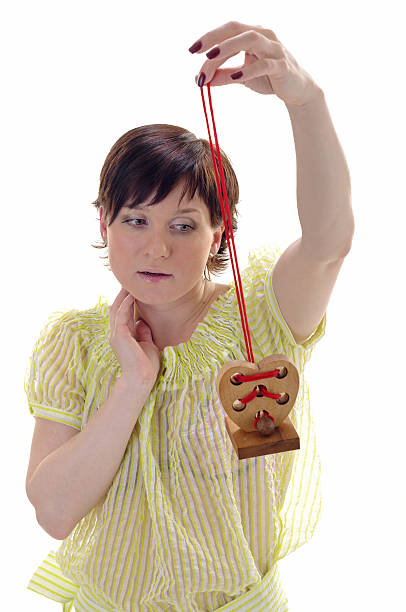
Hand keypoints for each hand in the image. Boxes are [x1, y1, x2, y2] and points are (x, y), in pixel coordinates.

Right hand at [109, 288, 160, 386]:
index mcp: (122, 336)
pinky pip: (121, 315)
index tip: (133, 290)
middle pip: (116, 308)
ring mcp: (116, 335)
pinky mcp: (119, 336)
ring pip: (117, 309)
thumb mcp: (147, 344)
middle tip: (129, 281)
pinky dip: (126, 304)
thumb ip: (143, 333)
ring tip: (130, 284)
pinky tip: (132, 295)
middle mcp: (116, 334)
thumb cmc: (146, 365)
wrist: (141, 379)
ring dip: (123, 296)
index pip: (122, 314)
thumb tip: (142, 322)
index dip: (126, 301)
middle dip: (122, 295)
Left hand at [189, 20, 319, 106]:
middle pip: (236, 29)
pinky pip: (264, 64)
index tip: (191, 50)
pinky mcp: (282, 65)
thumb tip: (199, 79)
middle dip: (214, 39)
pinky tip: (235, 77)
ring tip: (212, 58)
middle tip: (198, 52)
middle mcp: (264, 35)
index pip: (228, 29)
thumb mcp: (241, 77)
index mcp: (252, 34)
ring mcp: (274, 49)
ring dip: (228, 47)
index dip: (209, 37)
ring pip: (250, 39)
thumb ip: (222, 76)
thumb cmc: (269, 78)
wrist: (297, 90)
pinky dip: (248, 69)